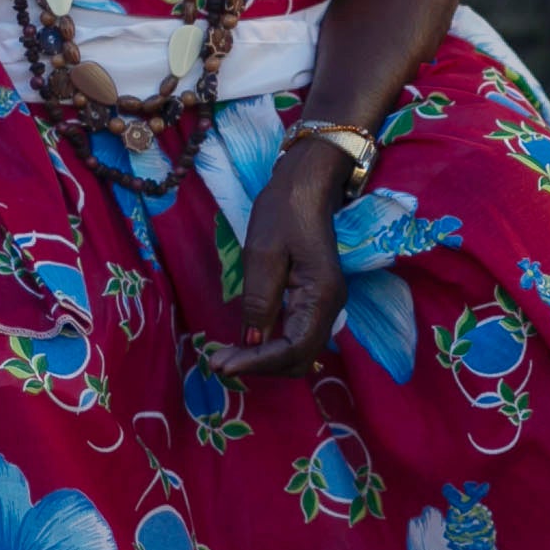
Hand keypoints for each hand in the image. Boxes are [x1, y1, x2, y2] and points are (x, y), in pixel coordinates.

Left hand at [205, 135, 355, 377]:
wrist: (308, 183)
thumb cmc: (285, 210)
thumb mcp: (263, 253)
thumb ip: (259, 300)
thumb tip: (251, 341)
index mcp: (321, 295)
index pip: (294, 348)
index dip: (258, 363)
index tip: (221, 364)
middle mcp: (331, 306)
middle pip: (298, 358)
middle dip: (259, 365)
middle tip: (218, 361)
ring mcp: (326, 304)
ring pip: (298, 351)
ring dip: (264, 359)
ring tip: (227, 355)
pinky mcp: (315, 300)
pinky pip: (296, 335)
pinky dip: (271, 346)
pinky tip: (245, 342)